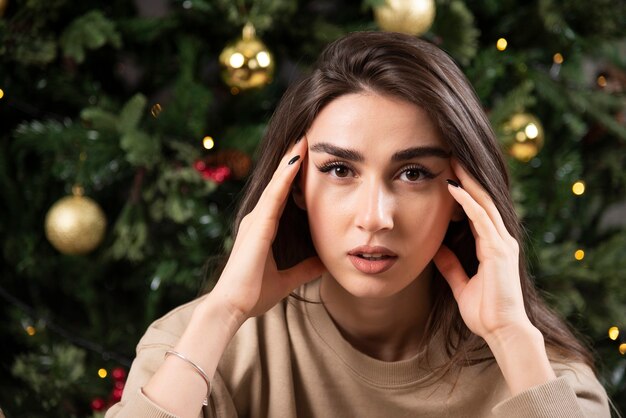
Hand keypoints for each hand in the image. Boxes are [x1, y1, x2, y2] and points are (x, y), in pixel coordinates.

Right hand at [210, 137, 325, 321]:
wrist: (232, 307)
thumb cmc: (254, 294)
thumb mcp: (287, 279)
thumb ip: (305, 268)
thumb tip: (324, 262)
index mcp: (263, 229)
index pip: (283, 196)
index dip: (293, 177)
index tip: (307, 158)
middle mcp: (258, 219)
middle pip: (278, 184)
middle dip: (292, 162)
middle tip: (307, 138)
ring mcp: (256, 220)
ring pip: (276, 184)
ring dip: (290, 161)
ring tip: (304, 139)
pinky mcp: (258, 226)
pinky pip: (274, 196)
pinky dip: (285, 176)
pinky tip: (297, 159)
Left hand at [433, 159, 530, 339]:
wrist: (502, 331)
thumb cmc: (485, 312)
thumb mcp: (461, 284)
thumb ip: (451, 265)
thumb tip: (437, 249)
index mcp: (492, 246)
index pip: (477, 211)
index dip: (464, 192)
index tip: (448, 174)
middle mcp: (500, 240)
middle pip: (482, 201)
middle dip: (466, 178)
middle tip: (450, 157)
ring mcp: (502, 243)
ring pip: (483, 204)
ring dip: (467, 182)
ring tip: (452, 161)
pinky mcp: (499, 250)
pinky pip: (482, 220)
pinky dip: (468, 203)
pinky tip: (455, 188)